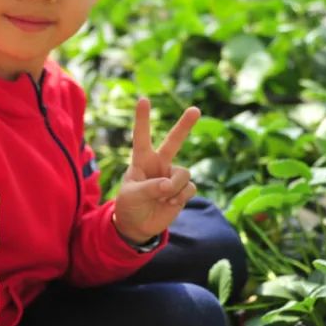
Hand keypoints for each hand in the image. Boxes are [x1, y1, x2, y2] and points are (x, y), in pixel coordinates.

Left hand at [113, 98, 199, 242]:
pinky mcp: (183, 190)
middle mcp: (159, 164)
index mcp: (141, 161)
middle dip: (184, 125)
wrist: (138, 226)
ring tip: (163, 197)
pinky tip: (170, 203)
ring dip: (175, 187)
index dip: (142, 119)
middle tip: (195, 109)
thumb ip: (149, 188)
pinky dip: (181, 197)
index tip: (143, 99)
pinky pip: (190, 188)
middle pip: (174, 141)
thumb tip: (168, 186)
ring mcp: (172, 176)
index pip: (141, 136)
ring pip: (183, 173)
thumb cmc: (129, 206)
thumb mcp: (132, 196)